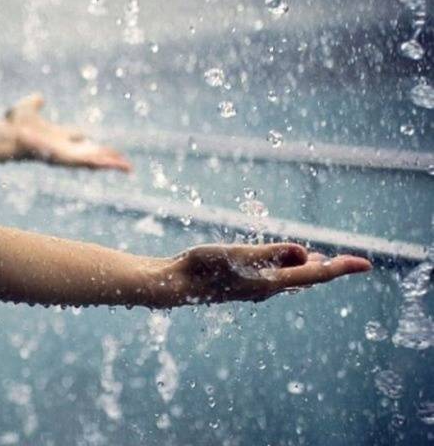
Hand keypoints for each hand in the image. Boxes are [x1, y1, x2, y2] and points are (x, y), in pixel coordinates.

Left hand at [6, 93, 131, 171]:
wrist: (8, 133)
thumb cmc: (14, 124)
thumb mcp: (28, 108)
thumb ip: (35, 103)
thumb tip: (39, 97)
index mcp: (60, 139)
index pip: (83, 142)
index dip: (95, 145)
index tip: (109, 150)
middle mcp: (66, 150)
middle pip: (94, 154)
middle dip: (110, 158)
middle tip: (126, 164)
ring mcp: (69, 155)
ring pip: (96, 161)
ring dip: (114, 164)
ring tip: (130, 168)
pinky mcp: (70, 159)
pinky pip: (92, 162)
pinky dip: (106, 163)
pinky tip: (120, 165)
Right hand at [150, 243, 370, 306]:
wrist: (175, 285)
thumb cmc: (203, 268)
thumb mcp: (237, 255)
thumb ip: (269, 254)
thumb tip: (305, 254)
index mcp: (269, 281)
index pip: (314, 275)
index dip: (340, 268)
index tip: (366, 264)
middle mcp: (266, 287)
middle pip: (307, 279)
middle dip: (330, 269)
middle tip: (352, 262)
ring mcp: (254, 287)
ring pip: (292, 278)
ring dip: (310, 269)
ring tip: (324, 260)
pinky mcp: (243, 283)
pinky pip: (276, 276)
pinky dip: (290, 268)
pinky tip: (287, 264)